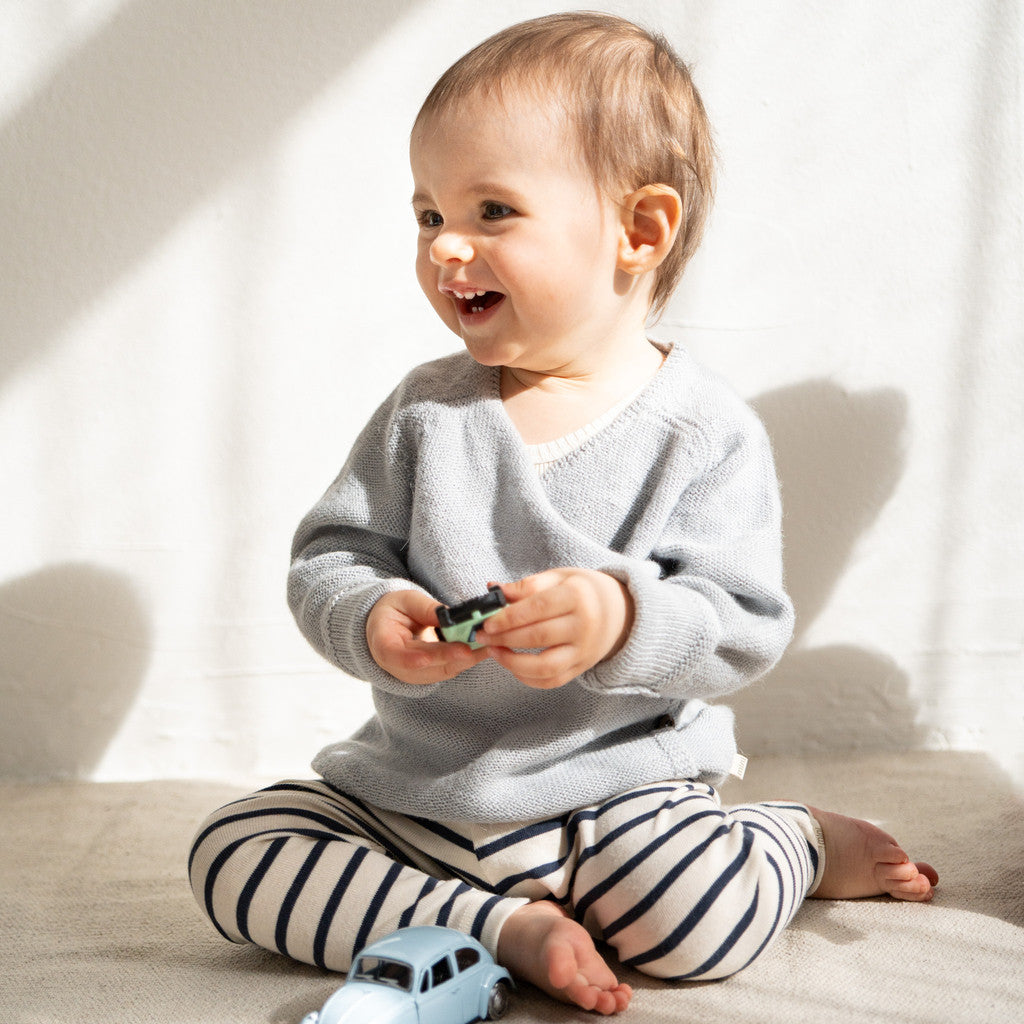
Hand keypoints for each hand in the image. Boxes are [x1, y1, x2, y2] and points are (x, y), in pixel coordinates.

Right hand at [366, 590, 488, 684]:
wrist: (386, 625)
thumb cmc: (394, 610)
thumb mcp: (405, 601)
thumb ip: (426, 609)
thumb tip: (450, 616)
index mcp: (384, 645)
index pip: (401, 657)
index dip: (418, 659)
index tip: (432, 656)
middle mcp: (397, 666)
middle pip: (428, 666)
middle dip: (453, 657)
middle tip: (476, 646)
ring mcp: (413, 675)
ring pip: (442, 671)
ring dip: (466, 660)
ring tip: (487, 645)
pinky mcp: (428, 676)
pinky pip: (449, 669)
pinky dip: (466, 660)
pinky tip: (483, 649)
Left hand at [478, 568, 633, 688]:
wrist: (619, 612)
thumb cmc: (583, 590)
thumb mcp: (559, 577)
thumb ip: (527, 585)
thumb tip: (493, 589)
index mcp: (578, 596)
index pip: (538, 608)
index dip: (509, 617)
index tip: (486, 621)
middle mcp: (584, 626)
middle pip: (538, 637)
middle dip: (504, 638)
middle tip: (481, 636)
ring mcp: (584, 651)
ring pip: (545, 666)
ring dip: (513, 662)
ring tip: (494, 651)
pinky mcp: (581, 668)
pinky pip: (552, 680)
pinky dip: (528, 678)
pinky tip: (512, 665)